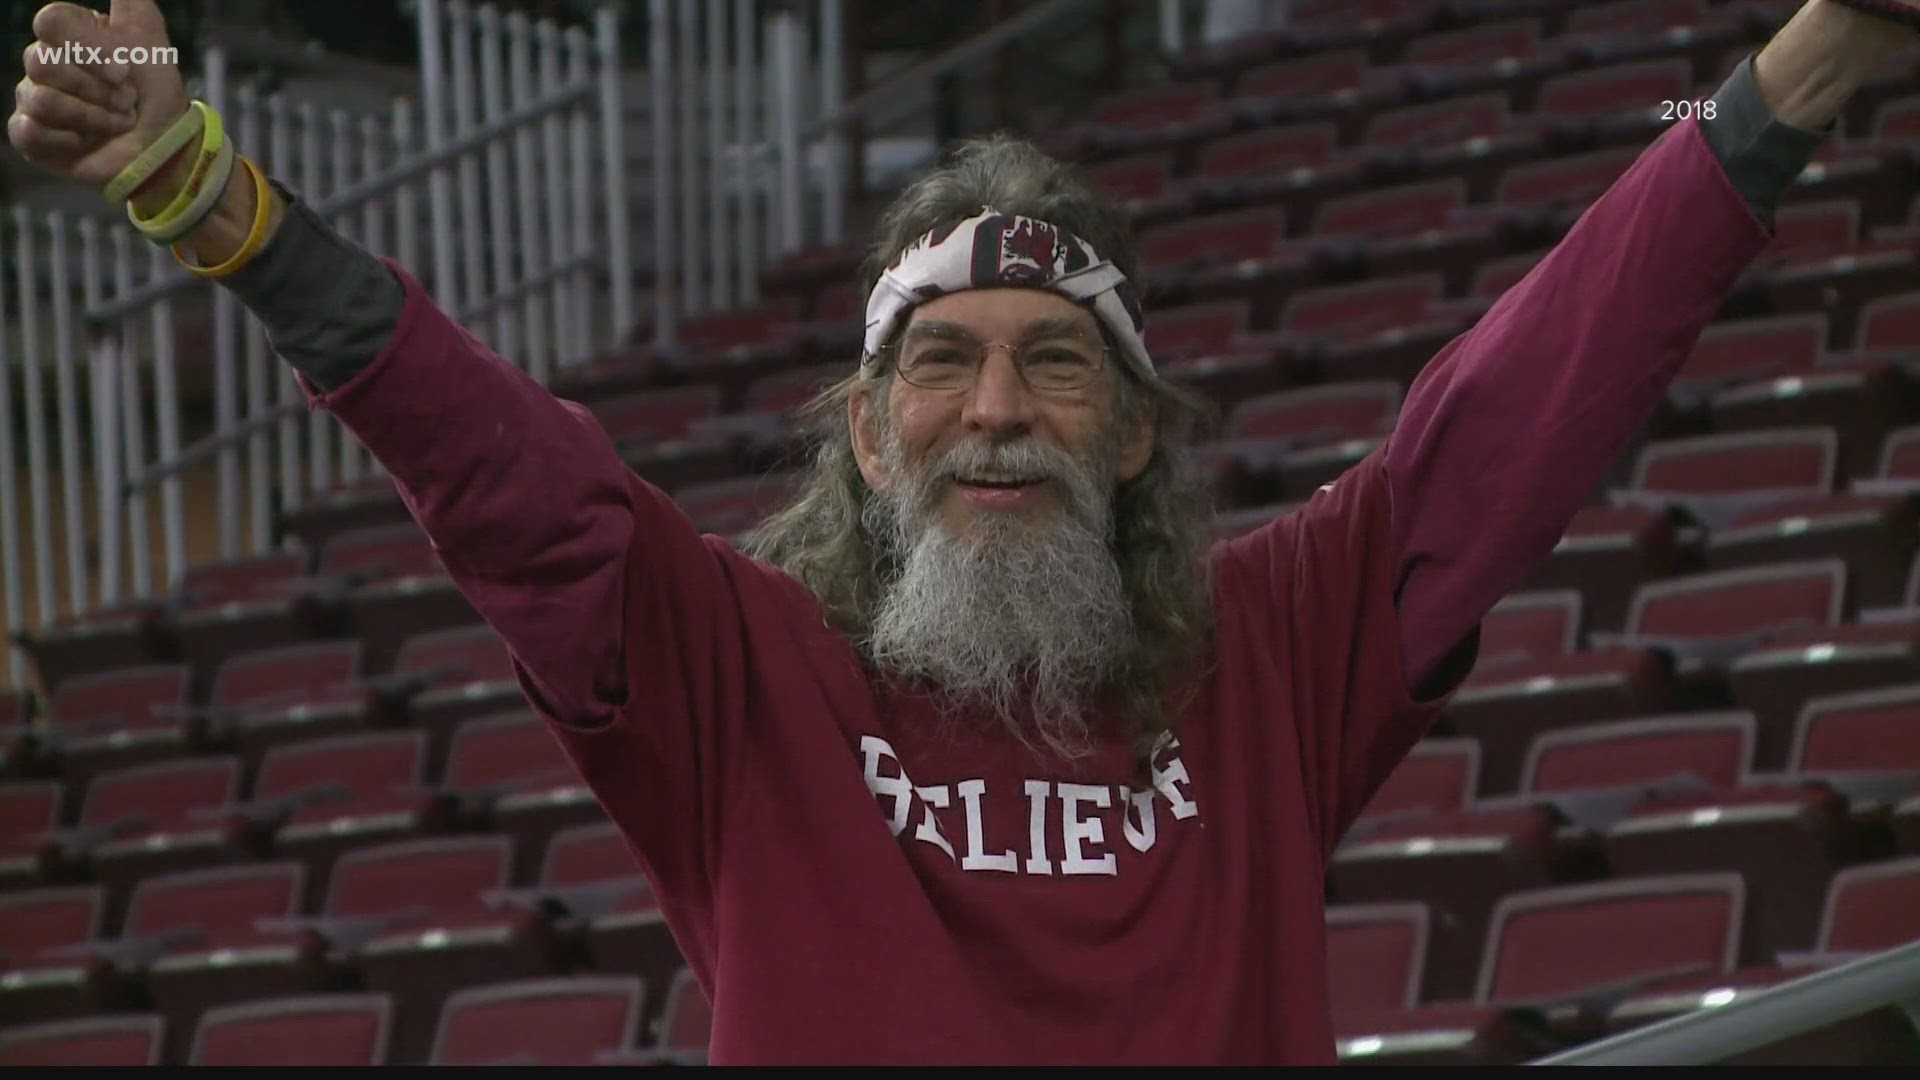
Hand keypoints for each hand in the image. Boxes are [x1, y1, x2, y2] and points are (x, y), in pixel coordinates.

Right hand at [9, 0, 190, 193]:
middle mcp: (42, 63)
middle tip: (126, 101)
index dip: (88, 49)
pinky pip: (30, 132)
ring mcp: (32, 98)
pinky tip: (88, 141)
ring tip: (118, 122)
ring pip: (41, 100)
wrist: (165, 145)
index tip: (124, 71)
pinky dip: (69, 140)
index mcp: (66, 34)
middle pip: (41, 62)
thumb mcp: (150, 40)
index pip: (51, 22)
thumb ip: (130, 3)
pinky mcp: (30, 137)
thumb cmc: (154, 92)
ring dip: (92, 117)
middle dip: (97, 89)